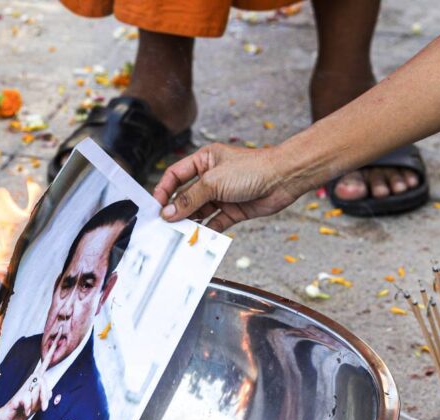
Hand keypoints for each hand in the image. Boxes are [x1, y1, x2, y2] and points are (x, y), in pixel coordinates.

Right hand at [0, 342, 55, 419]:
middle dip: (44, 395)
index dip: (53, 348)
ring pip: (37, 391)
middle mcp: (29, 382)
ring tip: (30, 411)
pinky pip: (27, 400)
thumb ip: (44, 396)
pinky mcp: (16, 397)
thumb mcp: (38, 404)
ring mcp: (22, 389)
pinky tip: (24, 411)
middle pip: (43, 381)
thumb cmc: (23, 410)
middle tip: (43, 408)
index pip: (46, 362)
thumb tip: (49, 391)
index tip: (60, 330)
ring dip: (37, 403)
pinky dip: (28, 408)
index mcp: (35, 381)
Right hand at [154, 143, 303, 232]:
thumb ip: (189, 199)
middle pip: (185, 196)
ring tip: (179, 234)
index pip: (175, 175)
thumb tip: (167, 212)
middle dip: (175, 210)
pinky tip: (198, 239)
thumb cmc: (252, 169)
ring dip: (189, 223)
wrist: (284, 179)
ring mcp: (221, 195)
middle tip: (164, 225)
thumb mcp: (214, 182)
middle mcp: (211, 177)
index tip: (155, 206)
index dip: (163, 189)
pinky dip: (206, 231)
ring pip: (198, 212)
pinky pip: (214, 223)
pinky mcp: (232, 210)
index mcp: (204, 160)